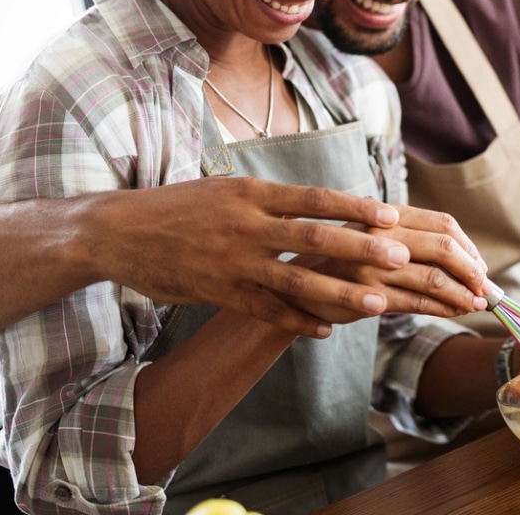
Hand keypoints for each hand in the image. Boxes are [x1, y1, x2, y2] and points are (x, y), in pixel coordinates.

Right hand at [84, 177, 413, 336]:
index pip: (315, 198)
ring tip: (379, 303)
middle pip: (315, 237)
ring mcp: (233, 260)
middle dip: (362, 248)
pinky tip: (327, 330)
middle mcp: (247, 224)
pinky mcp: (218, 291)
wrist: (118, 231)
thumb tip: (314, 204)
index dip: (356, 207)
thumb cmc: (177, 207)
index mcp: (252, 192)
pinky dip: (298, 320)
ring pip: (297, 278)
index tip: (392, 214)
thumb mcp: (225, 189)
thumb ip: (268, 200)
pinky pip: (266, 309)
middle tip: (402, 257)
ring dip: (341, 292)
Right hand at [292, 204, 488, 318]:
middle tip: (485, 286)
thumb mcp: (376, 238)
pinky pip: (418, 302)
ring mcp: (375, 266)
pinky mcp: (370, 296)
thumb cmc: (347, 261)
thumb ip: (413, 240)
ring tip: (476, 303)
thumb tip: (468, 258)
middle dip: (472, 270)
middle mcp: (382, 235)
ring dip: (462, 294)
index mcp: (388, 215)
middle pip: (444, 247)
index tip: (480, 265)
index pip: (443, 224)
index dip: (468, 246)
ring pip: (435, 278)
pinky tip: (455, 311)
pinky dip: (444, 308)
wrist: (300, 287)